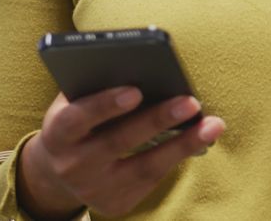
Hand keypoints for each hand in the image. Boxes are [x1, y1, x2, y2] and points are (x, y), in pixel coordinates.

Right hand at [17, 88, 225, 218]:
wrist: (58, 171)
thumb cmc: (76, 121)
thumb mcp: (74, 103)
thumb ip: (96, 87)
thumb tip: (142, 67)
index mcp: (57, 134)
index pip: (78, 118)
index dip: (105, 104)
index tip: (136, 90)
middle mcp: (73, 165)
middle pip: (119, 142)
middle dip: (158, 120)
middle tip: (191, 102)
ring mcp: (94, 189)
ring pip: (145, 167)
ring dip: (183, 145)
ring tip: (213, 125)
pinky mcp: (116, 204)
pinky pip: (152, 179)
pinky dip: (177, 156)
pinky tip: (200, 139)